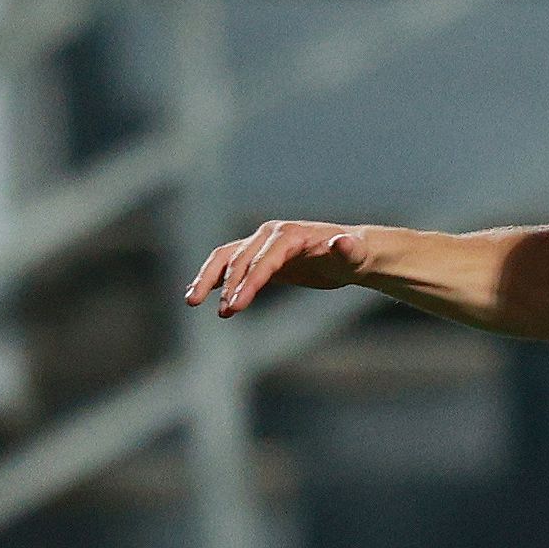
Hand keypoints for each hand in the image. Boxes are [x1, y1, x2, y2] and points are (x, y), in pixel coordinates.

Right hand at [185, 220, 370, 316]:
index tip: (237, 305)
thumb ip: (348, 249)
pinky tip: (197, 294)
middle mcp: (270, 235)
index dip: (250, 281)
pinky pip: (229, 264)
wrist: (351, 251)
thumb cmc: (354, 254)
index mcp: (290, 234)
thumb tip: (342, 243)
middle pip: (241, 259)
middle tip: (225, 313)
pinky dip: (213, 277)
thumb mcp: (356, 254)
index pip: (264, 259)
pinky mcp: (258, 256)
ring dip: (208, 278)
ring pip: (226, 258)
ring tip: (192, 301)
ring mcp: (261, 244)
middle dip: (230, 286)